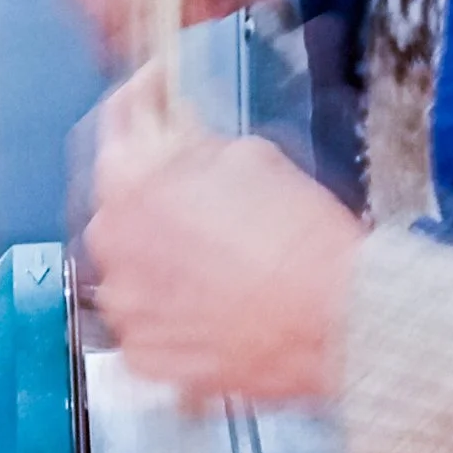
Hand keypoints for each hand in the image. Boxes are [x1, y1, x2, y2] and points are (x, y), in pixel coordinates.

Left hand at [83, 77, 362, 410]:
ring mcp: (126, 309)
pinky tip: (212, 302)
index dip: (142, 99)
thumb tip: (181, 135)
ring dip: (162, 258)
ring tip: (217, 260)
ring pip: (132, 268)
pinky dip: (171, 312)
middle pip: (120, 204)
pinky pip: (147, 323)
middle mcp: (113, 248)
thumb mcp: (251, 157)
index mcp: (130, 184)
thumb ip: (196, 144)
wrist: (339, 319)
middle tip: (198, 192)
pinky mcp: (146, 358)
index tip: (154, 95)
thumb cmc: (303, 243)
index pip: (116, 123)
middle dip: (154, 191)